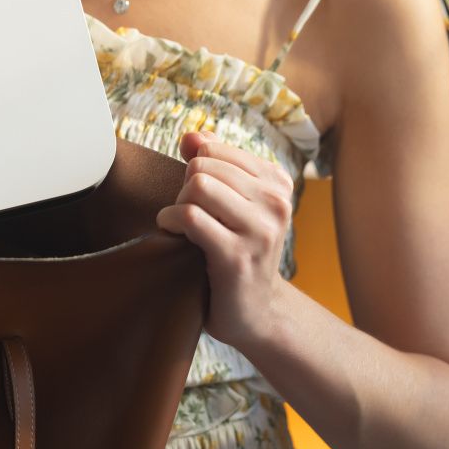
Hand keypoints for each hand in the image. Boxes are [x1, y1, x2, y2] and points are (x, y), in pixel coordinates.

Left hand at [155, 130, 294, 349]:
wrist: (255, 312)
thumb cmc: (236, 250)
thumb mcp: (231, 202)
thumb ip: (212, 163)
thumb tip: (191, 135)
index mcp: (277, 181)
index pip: (213, 148)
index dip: (194, 170)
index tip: (198, 197)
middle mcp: (276, 201)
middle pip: (201, 166)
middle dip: (183, 188)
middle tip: (188, 215)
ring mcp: (260, 229)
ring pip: (197, 186)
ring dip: (178, 206)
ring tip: (183, 226)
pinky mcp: (236, 255)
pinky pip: (190, 216)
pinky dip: (171, 222)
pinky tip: (175, 235)